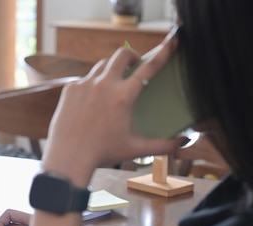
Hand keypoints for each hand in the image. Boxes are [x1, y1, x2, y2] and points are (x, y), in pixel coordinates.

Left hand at [41, 28, 186, 185]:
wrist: (69, 158)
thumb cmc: (103, 153)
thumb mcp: (137, 149)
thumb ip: (164, 146)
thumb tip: (184, 141)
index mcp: (124, 97)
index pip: (149, 68)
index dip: (163, 52)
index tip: (173, 41)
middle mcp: (104, 85)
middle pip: (122, 54)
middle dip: (131, 56)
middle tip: (134, 65)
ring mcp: (85, 84)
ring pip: (102, 65)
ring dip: (111, 70)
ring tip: (112, 85)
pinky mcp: (70, 89)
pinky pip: (84, 80)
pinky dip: (92, 85)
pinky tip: (92, 101)